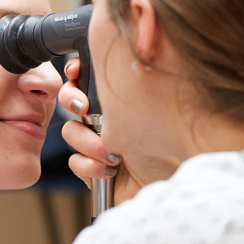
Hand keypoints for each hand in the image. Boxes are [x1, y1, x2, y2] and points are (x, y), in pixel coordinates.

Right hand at [59, 57, 178, 204]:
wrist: (173, 185)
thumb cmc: (173, 145)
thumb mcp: (151, 107)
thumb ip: (128, 84)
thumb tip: (114, 58)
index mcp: (119, 98)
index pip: (89, 76)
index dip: (76, 71)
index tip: (76, 71)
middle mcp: (106, 118)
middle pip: (71, 99)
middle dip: (72, 99)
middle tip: (83, 107)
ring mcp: (96, 143)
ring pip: (70, 132)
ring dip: (88, 143)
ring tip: (113, 156)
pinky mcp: (91, 170)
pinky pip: (74, 162)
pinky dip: (90, 166)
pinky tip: (109, 172)